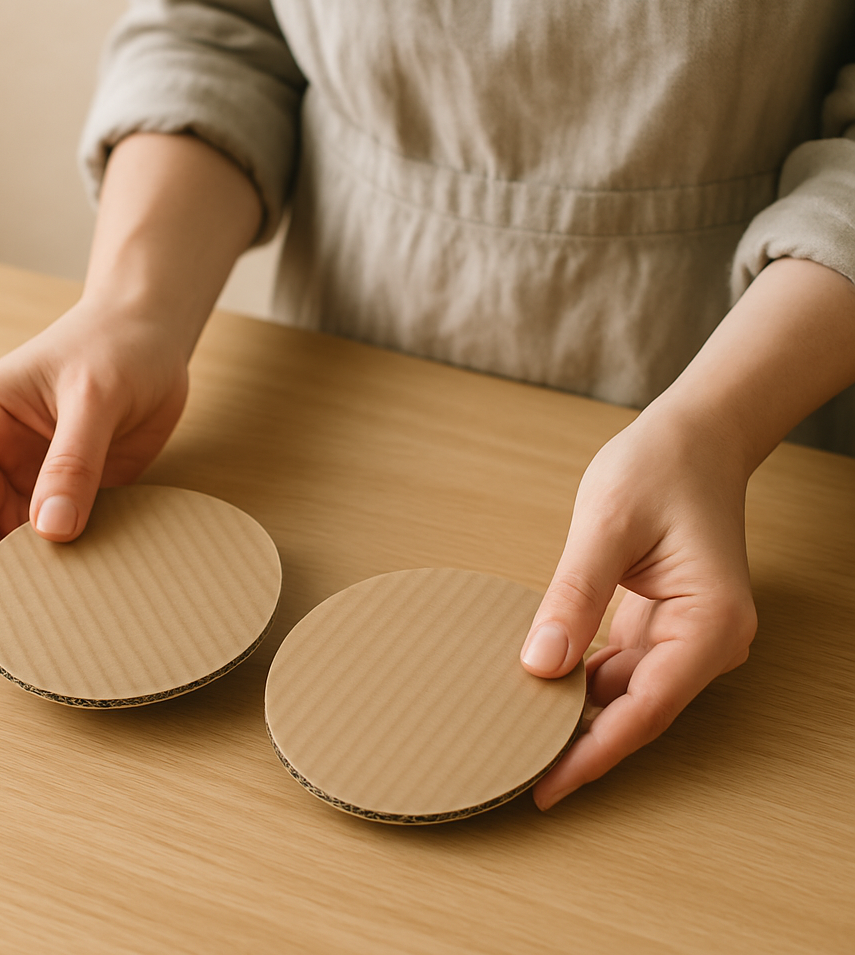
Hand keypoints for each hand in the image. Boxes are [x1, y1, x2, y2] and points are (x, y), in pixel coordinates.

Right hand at [0, 298, 188, 592]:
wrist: (153, 332)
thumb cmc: (116, 345)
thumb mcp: (95, 397)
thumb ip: (73, 461)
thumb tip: (52, 528)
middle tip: (30, 612)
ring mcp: (32, 472)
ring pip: (15, 536)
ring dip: (35, 567)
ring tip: (62, 603)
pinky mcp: (70, 486)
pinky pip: (60, 531)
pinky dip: (70, 556)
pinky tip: (89, 579)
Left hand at [520, 404, 756, 808]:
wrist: (693, 437)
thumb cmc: (659, 469)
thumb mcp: (606, 526)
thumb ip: (574, 596)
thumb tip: (540, 664)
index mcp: (710, 625)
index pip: (646, 708)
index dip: (593, 753)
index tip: (545, 787)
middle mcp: (707, 641)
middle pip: (637, 711)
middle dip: (579, 742)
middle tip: (514, 769)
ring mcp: (688, 634)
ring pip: (627, 694)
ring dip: (577, 713)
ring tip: (517, 733)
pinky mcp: (665, 623)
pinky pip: (622, 668)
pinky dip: (583, 681)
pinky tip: (541, 685)